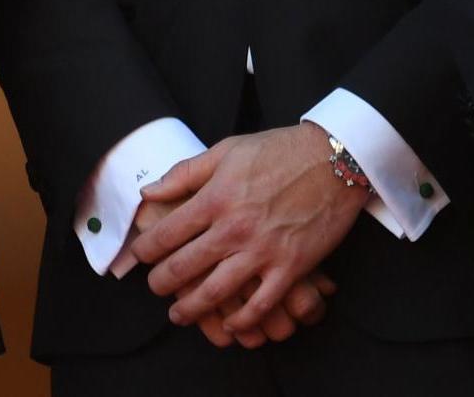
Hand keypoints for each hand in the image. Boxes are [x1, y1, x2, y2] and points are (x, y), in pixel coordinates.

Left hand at [130, 124, 365, 335]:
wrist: (334, 160)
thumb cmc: (278, 151)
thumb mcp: (226, 150)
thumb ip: (185, 173)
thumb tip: (149, 192)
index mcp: (215, 198)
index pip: (168, 232)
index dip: (147, 249)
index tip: (140, 256)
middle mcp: (234, 228)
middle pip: (185, 266)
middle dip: (163, 282)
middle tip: (155, 288)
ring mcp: (263, 251)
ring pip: (217, 291)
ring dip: (192, 307)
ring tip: (180, 314)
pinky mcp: (291, 267)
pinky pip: (261, 304)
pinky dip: (243, 320)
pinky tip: (231, 324)